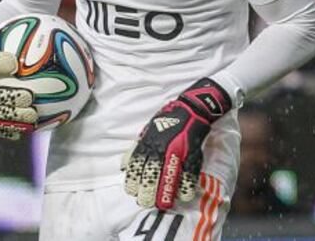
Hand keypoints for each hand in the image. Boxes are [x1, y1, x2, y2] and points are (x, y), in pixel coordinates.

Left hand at [122, 78, 230, 208]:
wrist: (191, 109)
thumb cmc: (167, 121)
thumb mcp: (147, 132)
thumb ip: (136, 149)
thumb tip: (123, 166)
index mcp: (148, 142)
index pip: (136, 165)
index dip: (133, 180)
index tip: (132, 192)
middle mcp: (160, 147)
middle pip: (151, 174)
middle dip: (147, 192)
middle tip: (146, 202)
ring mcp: (177, 151)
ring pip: (168, 176)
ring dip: (165, 193)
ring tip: (163, 205)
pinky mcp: (192, 153)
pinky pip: (188, 173)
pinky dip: (186, 186)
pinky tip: (183, 195)